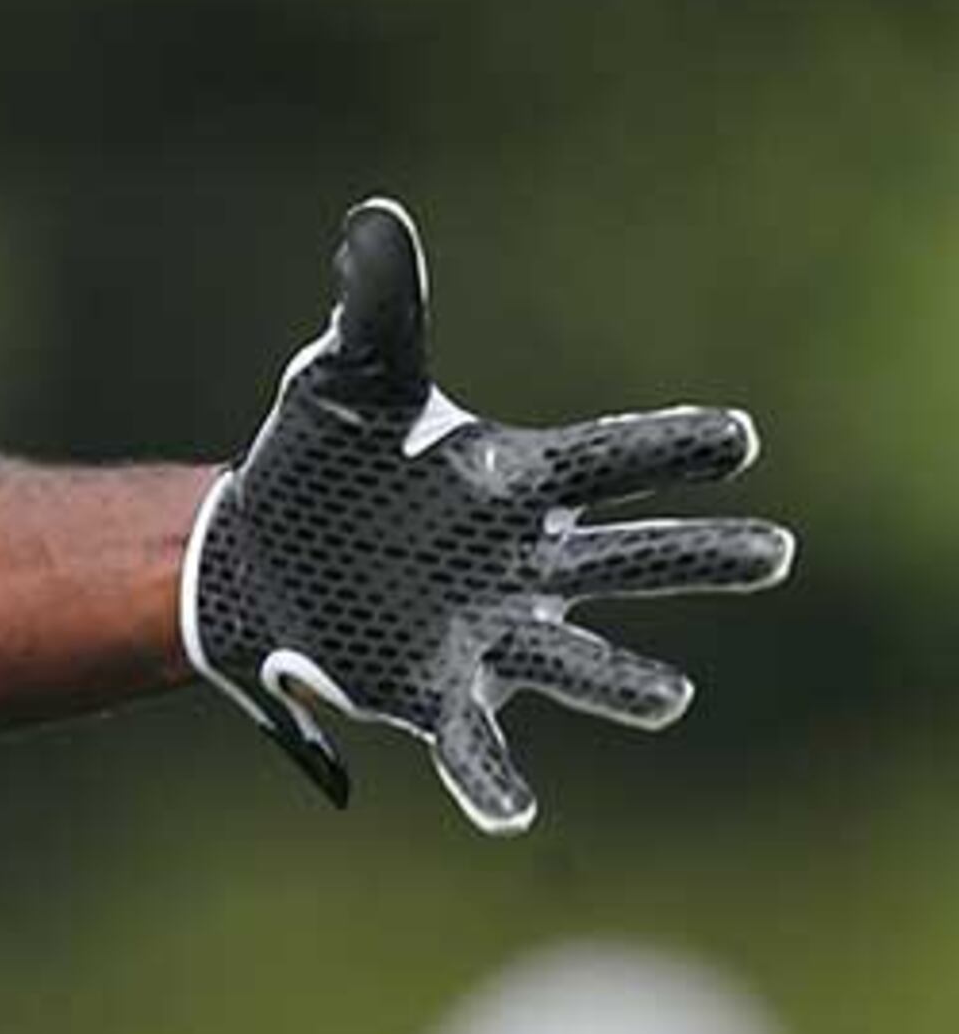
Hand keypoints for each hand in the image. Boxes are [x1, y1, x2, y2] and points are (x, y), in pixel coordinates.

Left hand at [185, 199, 792, 833]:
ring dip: (622, 682)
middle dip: (697, 556)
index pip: (612, 459)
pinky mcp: (437, 693)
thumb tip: (375, 218)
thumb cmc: (325, 461)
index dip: (672, 450)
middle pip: (630, 560)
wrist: (259, 552)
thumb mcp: (347, 380)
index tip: (735, 440)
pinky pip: (477, 746)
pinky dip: (494, 781)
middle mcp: (526, 563)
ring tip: (667, 695)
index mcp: (517, 483)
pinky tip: (512, 815)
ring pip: (576, 662)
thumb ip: (378, 307)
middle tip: (772, 551)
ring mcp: (491, 633)